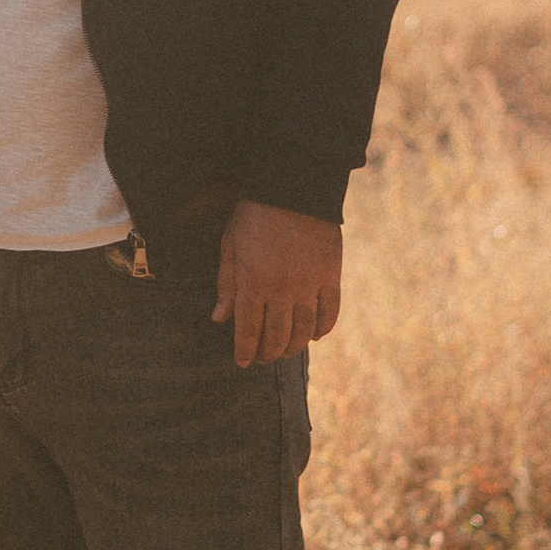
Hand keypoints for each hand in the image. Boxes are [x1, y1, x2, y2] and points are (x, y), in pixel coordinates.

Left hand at [214, 201, 342, 367]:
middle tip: (263, 358)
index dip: (244, 351)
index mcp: (254, 282)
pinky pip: (330, 312)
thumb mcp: (230, 246)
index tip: (242, 362)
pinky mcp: (331, 275)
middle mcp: (282, 289)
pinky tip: (314, 335)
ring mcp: (310, 284)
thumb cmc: (254, 214)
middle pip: (277, 336)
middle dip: (268, 353)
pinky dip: (323, 329)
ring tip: (286, 350)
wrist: (294, 187)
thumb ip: (226, 285)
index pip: (248, 330)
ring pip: (304, 330)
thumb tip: (219, 319)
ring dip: (294, 346)